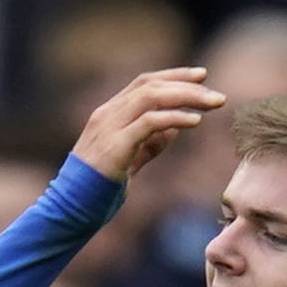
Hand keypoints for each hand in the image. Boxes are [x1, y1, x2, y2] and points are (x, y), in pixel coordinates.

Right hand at [70, 68, 224, 181]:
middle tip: (217, 96)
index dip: (174, 76)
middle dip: (187, 85)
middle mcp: (106, 115)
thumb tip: (176, 126)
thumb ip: (150, 142)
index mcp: (108, 114)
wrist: (70, 210)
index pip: (143, 83)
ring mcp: (108, 128)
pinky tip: (195, 122)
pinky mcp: (115, 146)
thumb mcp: (129, 160)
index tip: (202, 76)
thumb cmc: (98, 190)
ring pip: (151, 97)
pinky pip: (149, 122)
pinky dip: (175, 118)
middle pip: (150, 85)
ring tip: (213, 104)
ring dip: (187, 97)